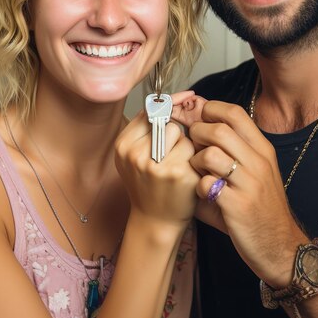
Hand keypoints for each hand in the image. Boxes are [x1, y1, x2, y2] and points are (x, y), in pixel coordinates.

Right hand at [115, 91, 199, 226]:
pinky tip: (186, 174)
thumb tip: (175, 96)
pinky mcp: (179, 175)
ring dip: (186, 146)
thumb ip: (146, 126)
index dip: (170, 104)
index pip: (150, 111)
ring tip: (177, 164)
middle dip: (176, 133)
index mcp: (123, 146)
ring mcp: (158, 166)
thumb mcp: (133, 155)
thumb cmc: (147, 184)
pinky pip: (194, 151)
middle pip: (169, 123)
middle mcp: (137, 155)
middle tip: (170, 153)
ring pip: (184, 136)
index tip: (186, 96)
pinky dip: (194, 159)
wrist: (155, 221)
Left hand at [188, 100, 306, 287]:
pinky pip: (207, 184)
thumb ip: (229, 146)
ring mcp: (249, 183)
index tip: (197, 119)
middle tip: (192, 147)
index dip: (209, 110)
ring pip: (210, 154)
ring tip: (198, 171)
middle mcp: (259, 162)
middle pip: (219, 129)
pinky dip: (198, 187)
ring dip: (195, 161)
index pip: (234, 112)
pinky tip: (204, 194)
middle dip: (196, 134)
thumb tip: (195, 116)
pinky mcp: (238, 206)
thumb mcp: (253, 170)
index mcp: (262, 149)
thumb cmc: (259, 204)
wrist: (280, 246)